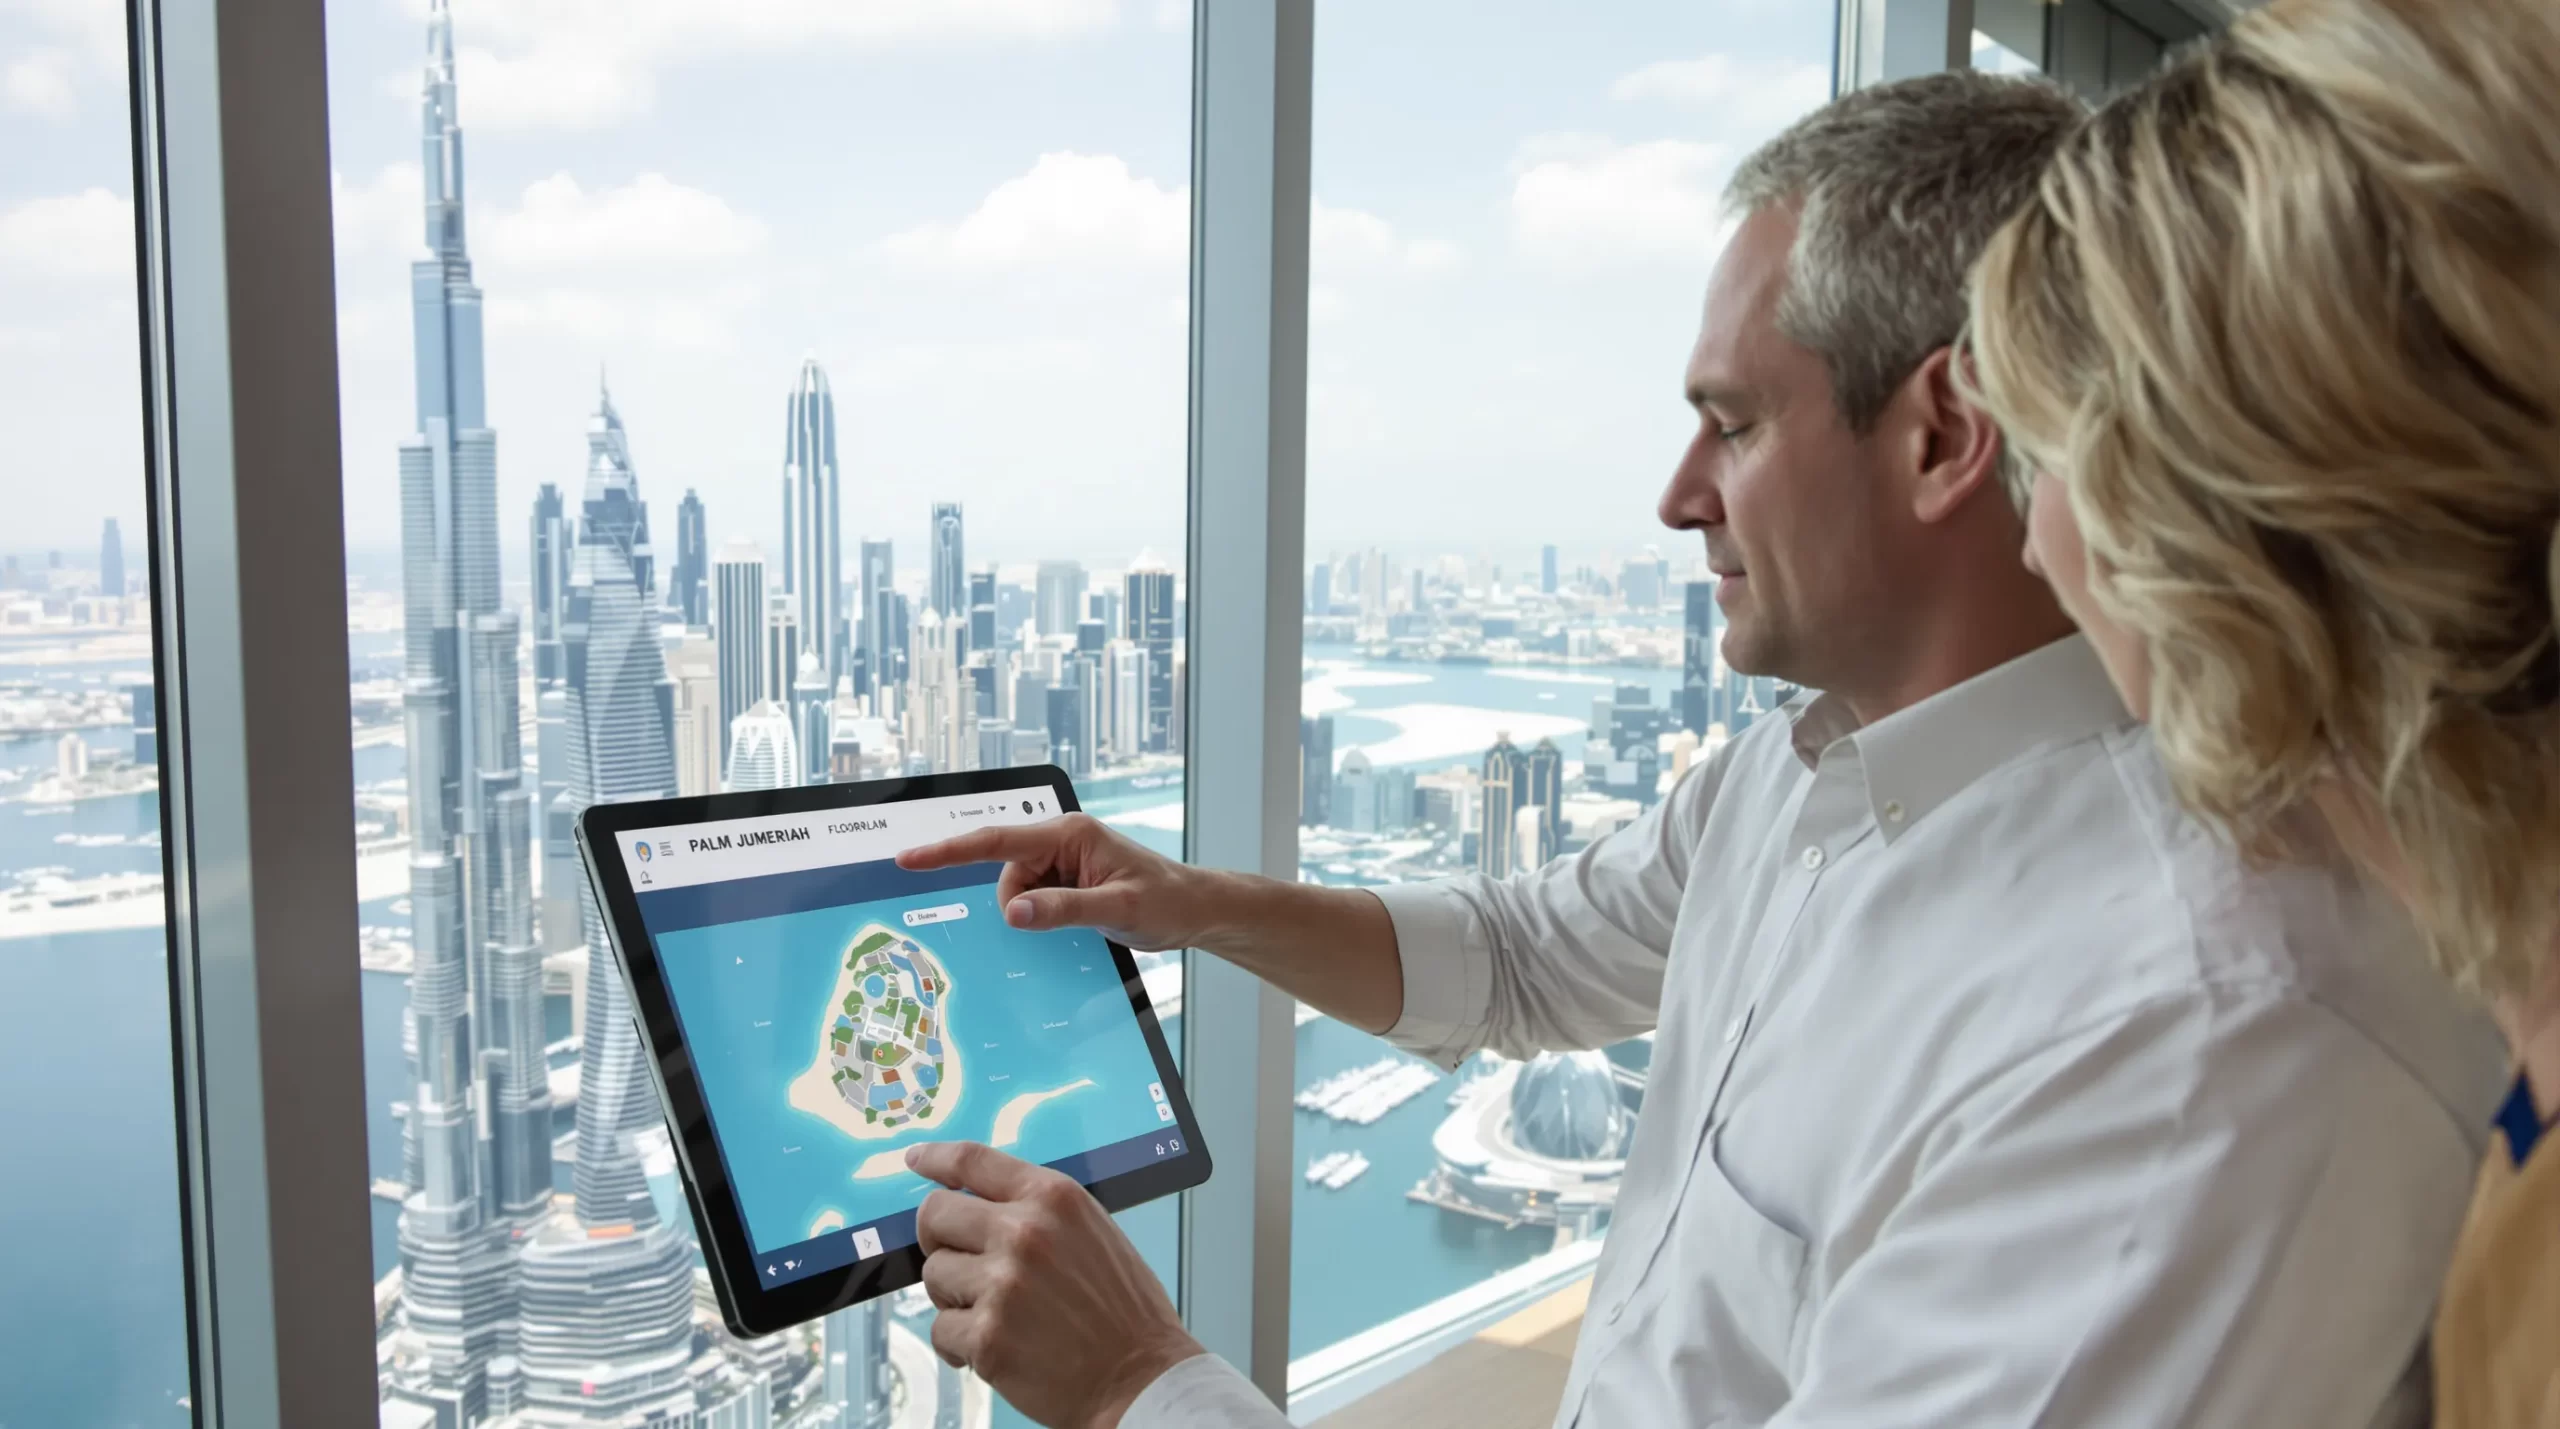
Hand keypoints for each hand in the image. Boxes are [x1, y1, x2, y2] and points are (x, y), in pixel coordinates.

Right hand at [896, 813, 1216, 951]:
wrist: (1195, 909)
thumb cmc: (1166, 900)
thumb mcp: (1116, 908)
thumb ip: (1063, 909)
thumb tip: (1013, 912)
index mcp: (1069, 833)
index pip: (995, 841)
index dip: (948, 850)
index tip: (910, 858)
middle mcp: (1061, 840)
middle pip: (1006, 875)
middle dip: (1023, 904)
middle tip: (1071, 918)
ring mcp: (1064, 861)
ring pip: (1018, 893)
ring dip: (1039, 912)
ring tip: (1086, 917)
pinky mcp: (1067, 880)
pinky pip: (1036, 900)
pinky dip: (1045, 915)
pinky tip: (1076, 921)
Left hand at [910, 1142, 1203, 1428]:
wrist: (1141, 1379)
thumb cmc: (1123, 1312)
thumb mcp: (1091, 1234)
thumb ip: (1037, 1214)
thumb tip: (979, 1210)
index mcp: (1053, 1199)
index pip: (973, 1161)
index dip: (935, 1157)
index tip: (915, 1159)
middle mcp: (1024, 1232)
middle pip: (936, 1214)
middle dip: (939, 1240)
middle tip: (959, 1264)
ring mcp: (1002, 1284)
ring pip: (934, 1274)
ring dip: (953, 1298)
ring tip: (995, 1315)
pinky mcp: (987, 1336)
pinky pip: (941, 1329)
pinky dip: (959, 1344)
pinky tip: (993, 1349)